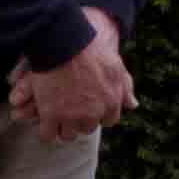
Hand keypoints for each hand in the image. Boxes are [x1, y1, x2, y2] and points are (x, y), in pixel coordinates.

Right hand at [12, 9, 133, 140]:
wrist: (64, 44)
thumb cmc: (91, 51)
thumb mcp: (116, 67)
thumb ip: (125, 87)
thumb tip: (133, 105)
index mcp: (110, 102)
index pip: (108, 120)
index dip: (99, 114)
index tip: (91, 108)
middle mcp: (93, 113)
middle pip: (87, 128)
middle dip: (81, 121)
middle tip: (72, 110)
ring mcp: (71, 116)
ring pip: (68, 135)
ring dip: (64, 128)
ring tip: (57, 119)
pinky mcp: (50, 115)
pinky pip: (48, 134)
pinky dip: (46, 132)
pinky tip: (44, 124)